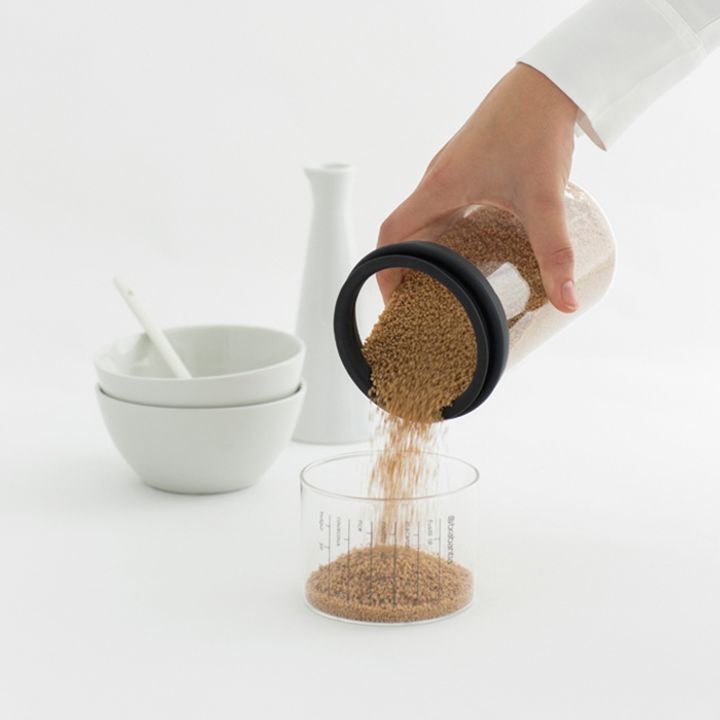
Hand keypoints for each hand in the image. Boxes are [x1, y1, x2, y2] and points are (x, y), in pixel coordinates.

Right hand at [377, 63, 578, 312]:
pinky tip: (465, 252)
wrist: (547, 84)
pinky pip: (440, 209)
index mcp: (439, 188)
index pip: (392, 235)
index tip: (394, 302)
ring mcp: (448, 175)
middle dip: (405, 271)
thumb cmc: (536, 129)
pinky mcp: (464, 170)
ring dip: (423, 254)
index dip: (385, 270)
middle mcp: (436, 181)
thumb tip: (566, 301)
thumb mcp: (545, 199)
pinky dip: (441, 236)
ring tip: (439, 286)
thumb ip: (555, 252)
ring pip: (422, 222)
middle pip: (404, 233)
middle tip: (418, 304)